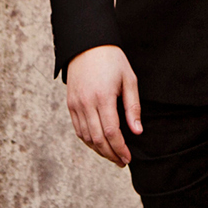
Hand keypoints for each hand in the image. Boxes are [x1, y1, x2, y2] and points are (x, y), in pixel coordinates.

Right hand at [66, 45, 142, 166]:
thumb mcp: (129, 80)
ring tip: (112, 156)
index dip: (120, 148)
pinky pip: (78, 129)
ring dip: (99, 150)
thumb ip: (133, 107)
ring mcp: (76, 104)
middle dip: (111, 154)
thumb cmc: (112, 60)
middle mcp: (86, 103)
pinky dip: (88, 141)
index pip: (111, 132)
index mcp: (103, 97)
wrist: (87, 45)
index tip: (128, 158)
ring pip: (86, 137)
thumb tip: (137, 131)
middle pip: (98, 139)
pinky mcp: (70, 104)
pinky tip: (99, 144)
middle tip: (122, 162)